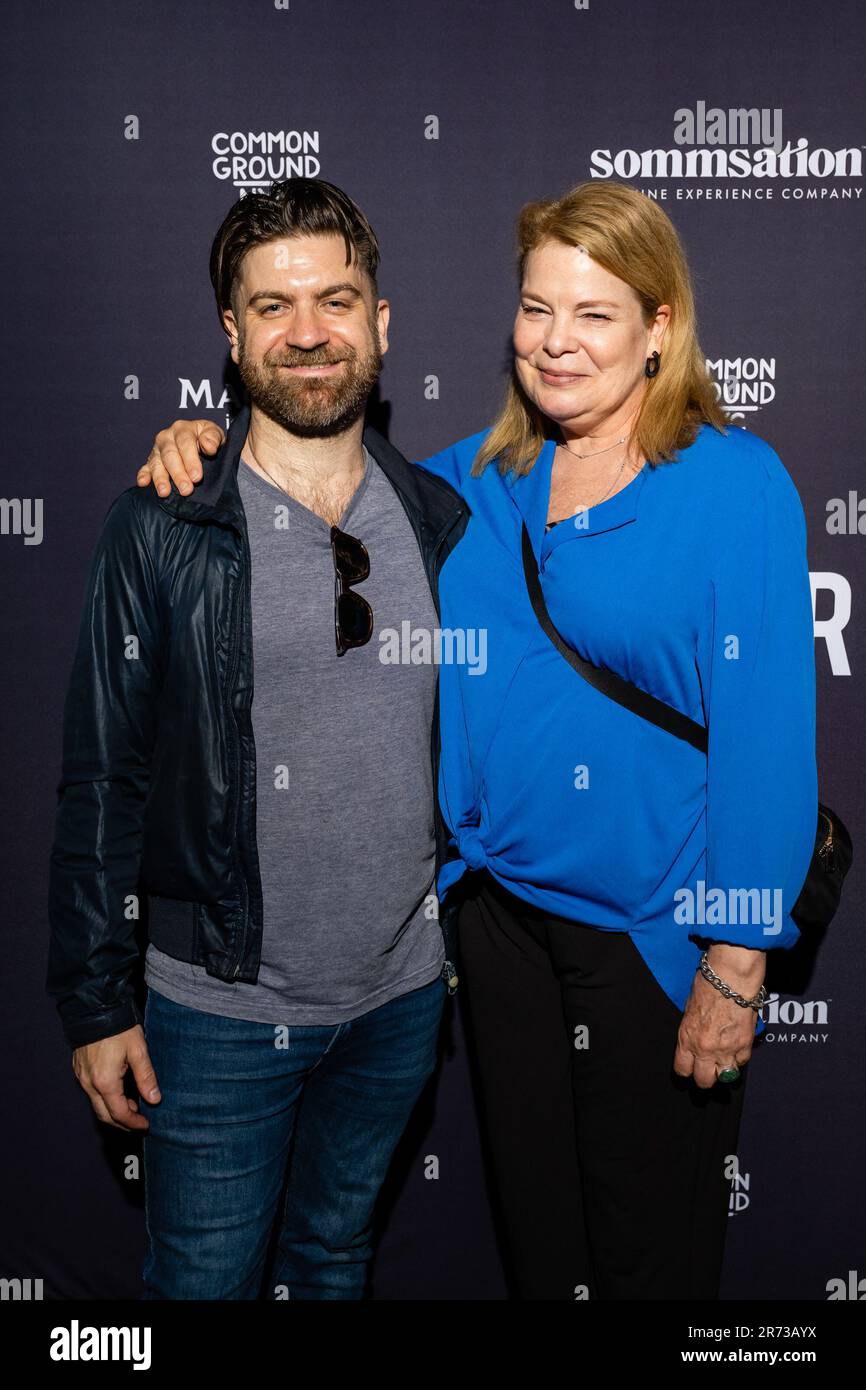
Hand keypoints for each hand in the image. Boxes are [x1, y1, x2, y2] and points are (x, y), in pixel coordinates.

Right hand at [72, 1025, 160, 1130]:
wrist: (94, 1009)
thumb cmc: (118, 1028)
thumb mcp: (138, 1050)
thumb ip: (146, 1077)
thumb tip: (155, 1099)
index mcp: (105, 1082)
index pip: (119, 1113)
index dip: (133, 1123)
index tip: (146, 1125)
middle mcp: (89, 1084)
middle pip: (104, 1115)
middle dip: (122, 1123)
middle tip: (138, 1123)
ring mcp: (82, 1077)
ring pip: (96, 1104)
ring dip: (113, 1111)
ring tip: (132, 1108)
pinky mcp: (79, 1069)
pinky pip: (91, 1092)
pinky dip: (105, 1099)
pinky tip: (119, 1092)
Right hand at [136, 419, 224, 497]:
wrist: (200, 441)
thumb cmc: (208, 438)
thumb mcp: (215, 433)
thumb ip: (213, 437)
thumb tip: (209, 447)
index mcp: (182, 429)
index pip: (185, 443)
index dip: (191, 460)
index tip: (197, 477)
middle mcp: (167, 437)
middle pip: (169, 455)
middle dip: (177, 474)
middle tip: (186, 490)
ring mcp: (157, 449)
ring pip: (156, 463)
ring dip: (160, 478)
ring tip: (164, 492)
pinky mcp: (151, 460)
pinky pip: (145, 467)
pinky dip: (143, 475)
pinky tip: (143, 483)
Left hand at [673, 945, 765, 1088]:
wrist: (730, 979)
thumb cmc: (707, 986)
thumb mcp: (689, 1010)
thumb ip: (692, 1029)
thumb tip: (695, 1039)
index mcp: (687, 1038)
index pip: (682, 1069)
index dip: (687, 1070)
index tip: (690, 1068)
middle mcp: (705, 1048)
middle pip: (704, 1081)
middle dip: (705, 1078)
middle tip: (708, 1071)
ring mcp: (726, 1049)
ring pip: (726, 1076)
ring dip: (724, 1071)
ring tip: (724, 1062)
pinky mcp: (745, 1045)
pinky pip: (742, 1062)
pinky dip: (739, 1058)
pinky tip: (737, 1048)